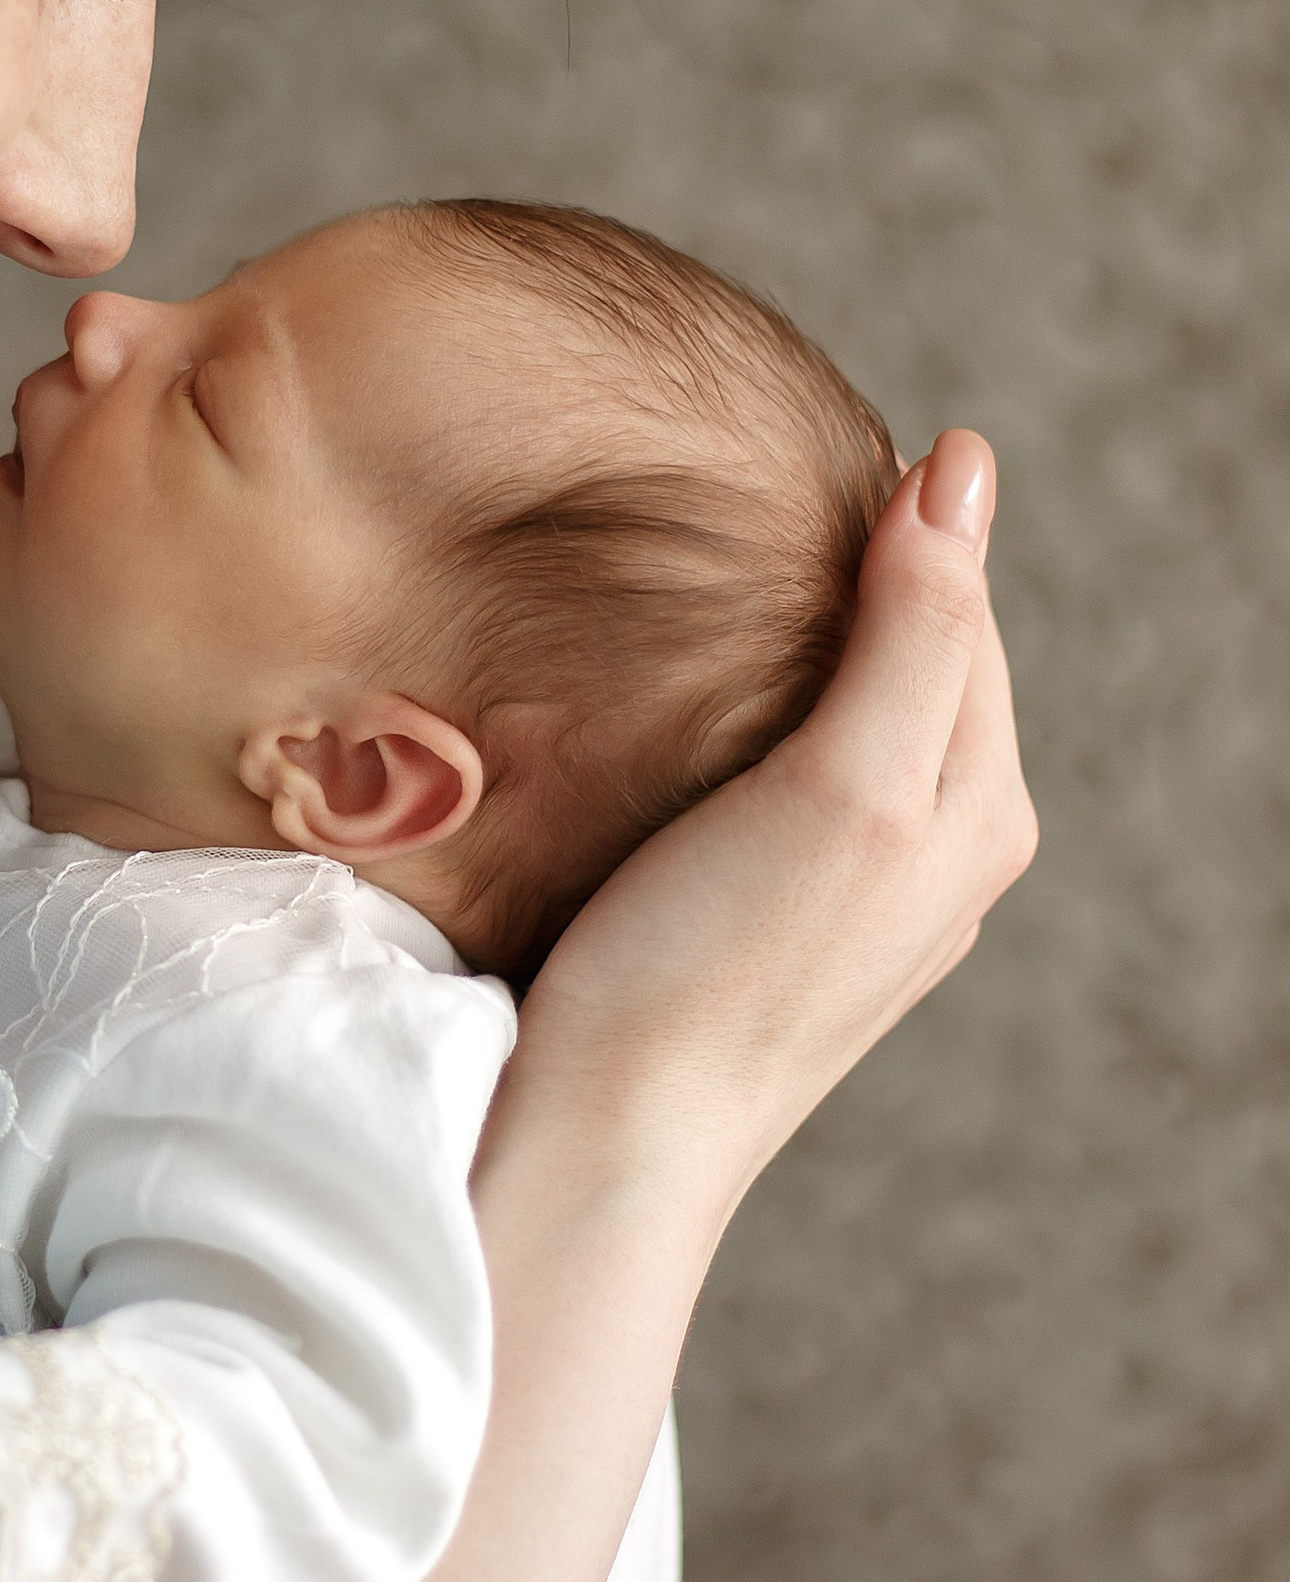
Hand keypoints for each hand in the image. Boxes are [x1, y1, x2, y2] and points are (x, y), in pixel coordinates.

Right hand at [501, 432, 1037, 1237]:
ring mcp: (852, 897)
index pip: (964, 605)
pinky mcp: (766, 924)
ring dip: (798, 646)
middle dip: (855, 577)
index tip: (796, 442)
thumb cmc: (712, 965)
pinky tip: (682, 711)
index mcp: (981, 810)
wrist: (601, 1138)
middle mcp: (937, 855)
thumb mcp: (842, 781)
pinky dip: (750, 718)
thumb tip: (962, 466)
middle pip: (916, 660)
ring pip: (849, 721)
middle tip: (746, 491)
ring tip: (712, 579)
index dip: (895, 518)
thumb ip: (916, 628)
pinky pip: (785, 781)